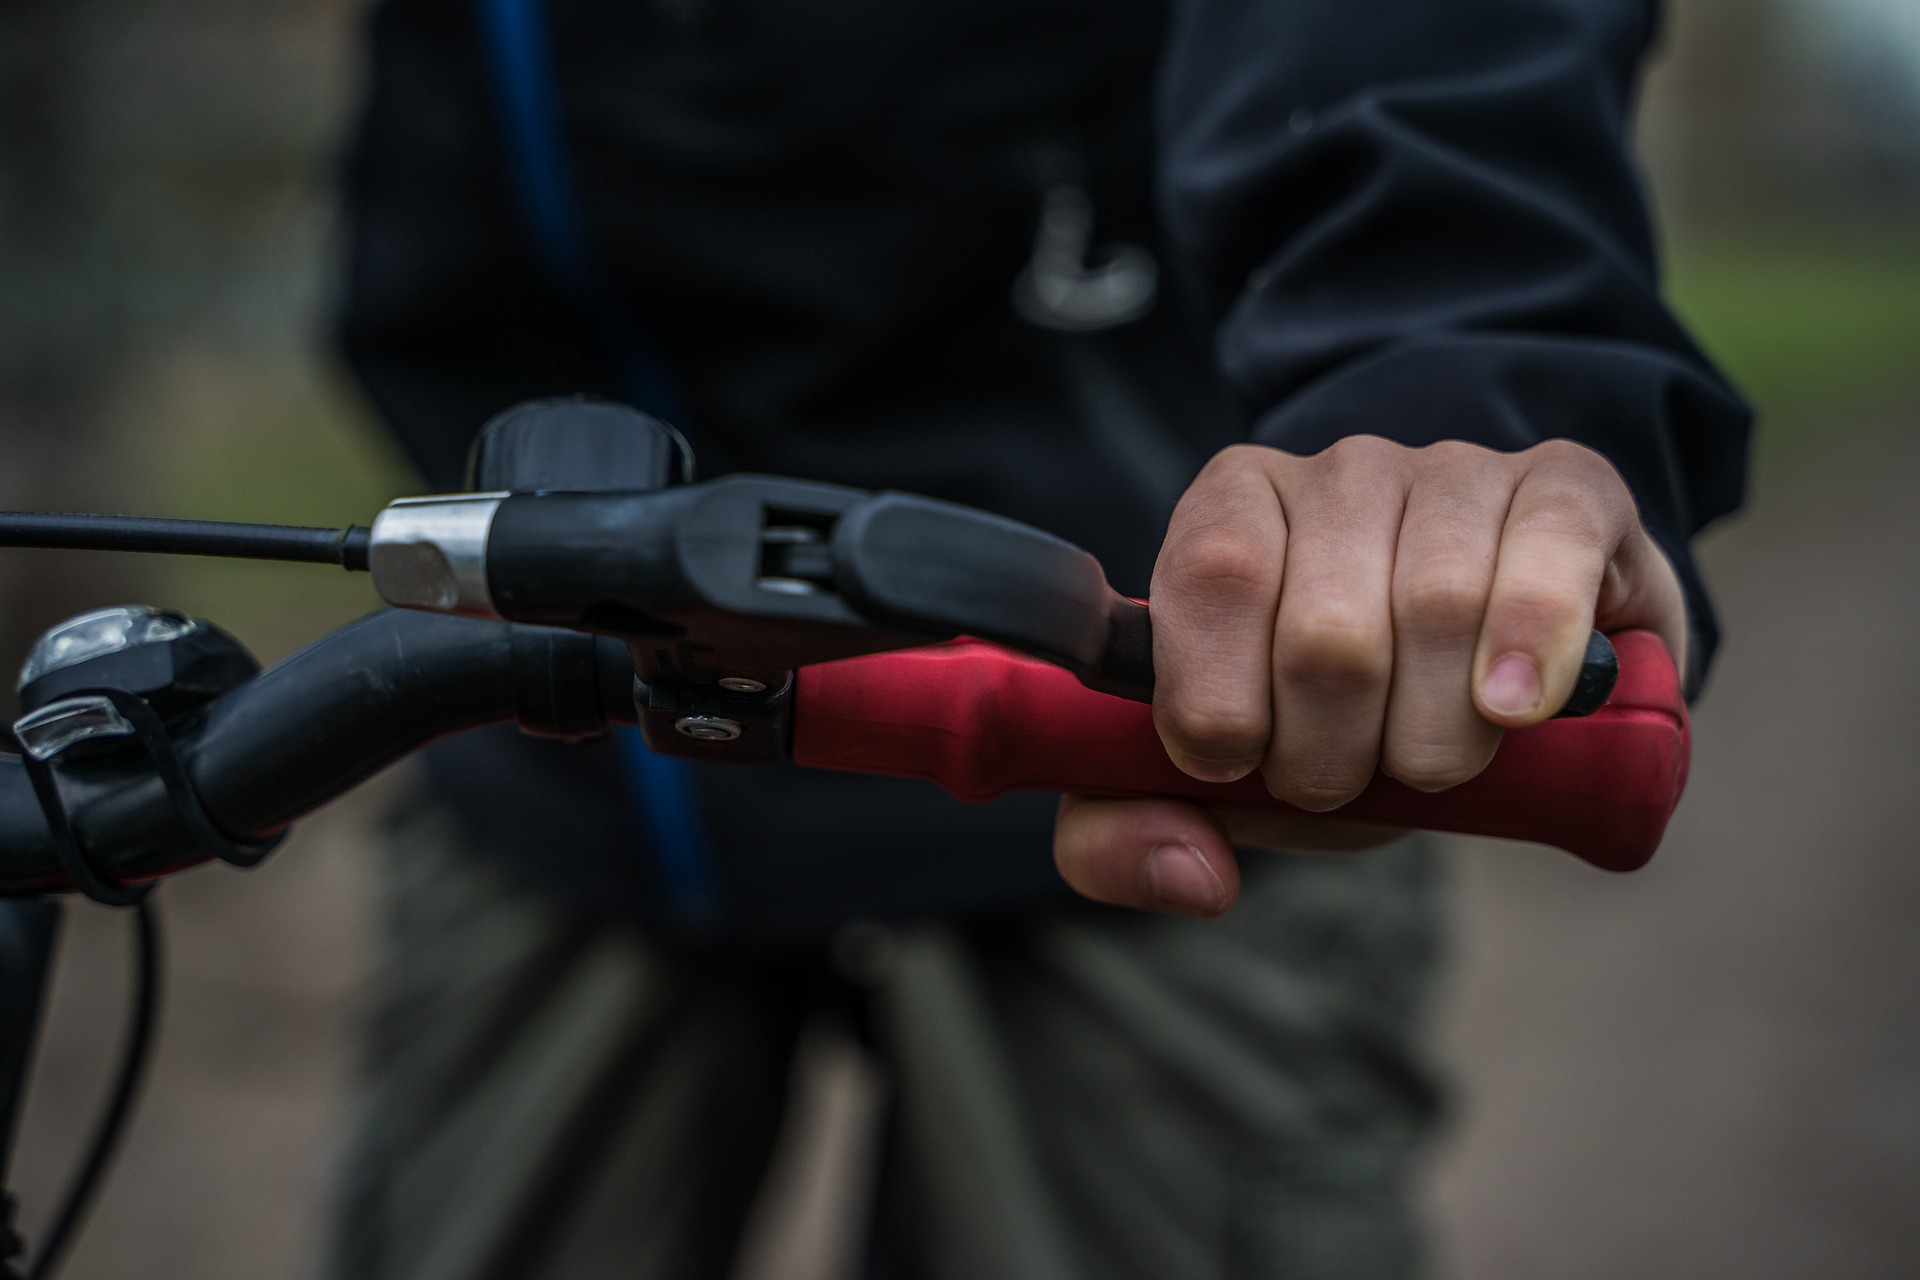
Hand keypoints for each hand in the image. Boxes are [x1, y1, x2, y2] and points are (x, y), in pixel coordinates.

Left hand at [1053, 436, 1686, 915]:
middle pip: (1328, 629)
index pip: (1214, 574)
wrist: (1491, 680)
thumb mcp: (1229, 776)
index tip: (1240, 764)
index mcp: (1231, 509)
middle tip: (1343, 780)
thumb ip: (1136, 827)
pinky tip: (1515, 708)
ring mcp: (1456, 470)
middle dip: (1331, 755)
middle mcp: (1339, 470)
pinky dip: (1534, 644)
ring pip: (1438, 607)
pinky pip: (1552, 552)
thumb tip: (1191, 877)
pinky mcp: (1568, 487)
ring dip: (1435, 739)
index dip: (1222, 700)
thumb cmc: (1341, 720)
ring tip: (1430, 762)